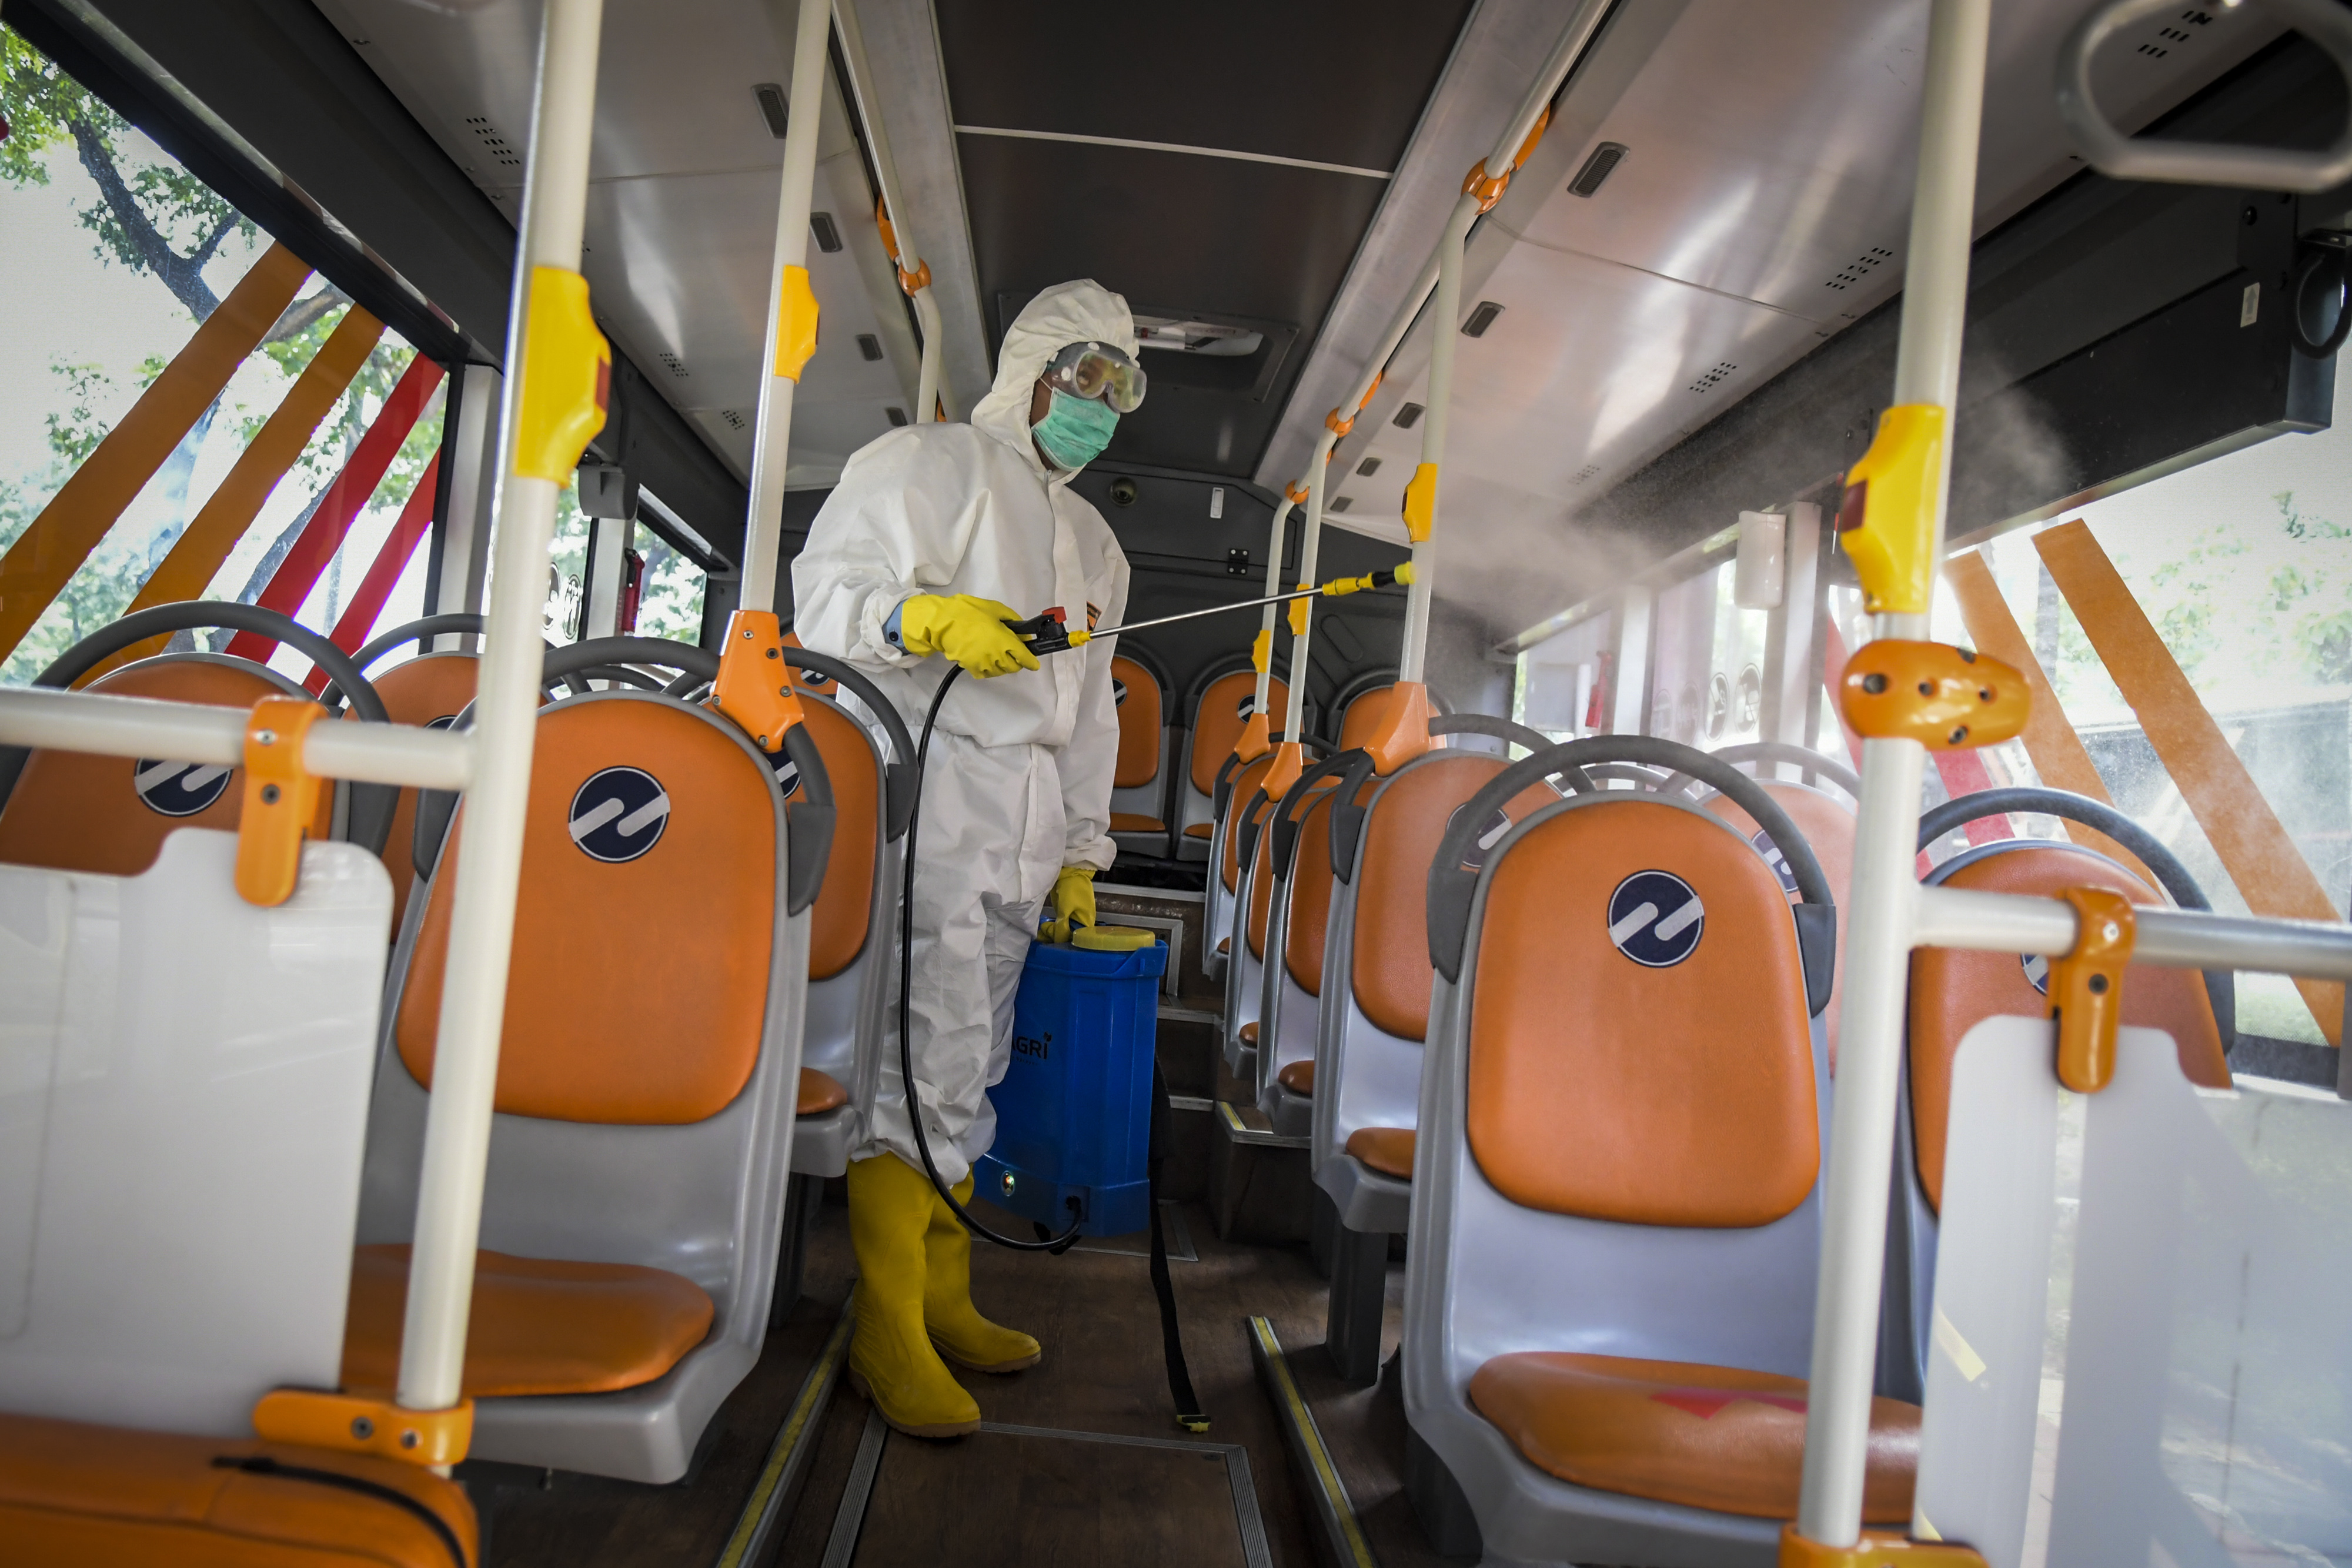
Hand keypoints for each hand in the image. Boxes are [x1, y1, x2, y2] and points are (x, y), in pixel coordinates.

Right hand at [896, 594, 1040, 677]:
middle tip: (1013, 652)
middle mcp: (997, 656)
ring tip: (997, 654)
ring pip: (1000, 672)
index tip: (1034, 664)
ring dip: (1003, 665)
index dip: (1031, 662)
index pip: (1024, 657)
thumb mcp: (995, 609)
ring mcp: (984, 664)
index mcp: (1005, 641)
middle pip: (1013, 667)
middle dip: (1016, 661)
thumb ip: (1013, 620)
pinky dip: (989, 669)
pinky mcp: (971, 669)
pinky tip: (985, 659)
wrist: (943, 623)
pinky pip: (986, 674)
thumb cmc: (969, 612)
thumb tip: (1023, 632)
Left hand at [1041, 864, 1094, 943]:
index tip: (1052, 940)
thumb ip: (1062, 925)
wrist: (1069, 873)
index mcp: (1086, 922)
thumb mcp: (1066, 908)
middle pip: (1068, 936)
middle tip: (1043, 935)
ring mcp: (1073, 917)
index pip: (1075, 938)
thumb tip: (1057, 939)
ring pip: (1063, 931)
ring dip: (1052, 933)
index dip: (1063, 940)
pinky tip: (1044, 928)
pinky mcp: (1065, 913)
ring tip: (1041, 932)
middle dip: (1056, 937)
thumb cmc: (1072, 888)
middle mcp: (1081, 922)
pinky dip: (1052, 927)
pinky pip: (1059, 924)